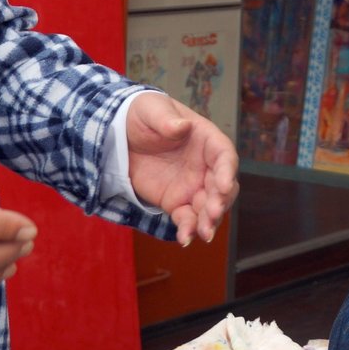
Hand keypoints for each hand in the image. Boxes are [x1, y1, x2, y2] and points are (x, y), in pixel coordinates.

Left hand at [126, 92, 238, 245]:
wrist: (121, 133)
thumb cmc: (143, 115)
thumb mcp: (151, 110)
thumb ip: (166, 120)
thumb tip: (182, 125)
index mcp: (206, 140)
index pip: (224, 156)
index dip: (227, 171)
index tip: (223, 186)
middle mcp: (206, 166)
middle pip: (222, 187)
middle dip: (220, 202)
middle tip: (211, 213)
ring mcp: (193, 186)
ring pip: (209, 208)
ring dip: (209, 221)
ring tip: (203, 233)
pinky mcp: (177, 202)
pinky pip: (187, 219)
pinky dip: (188, 229)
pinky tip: (184, 239)